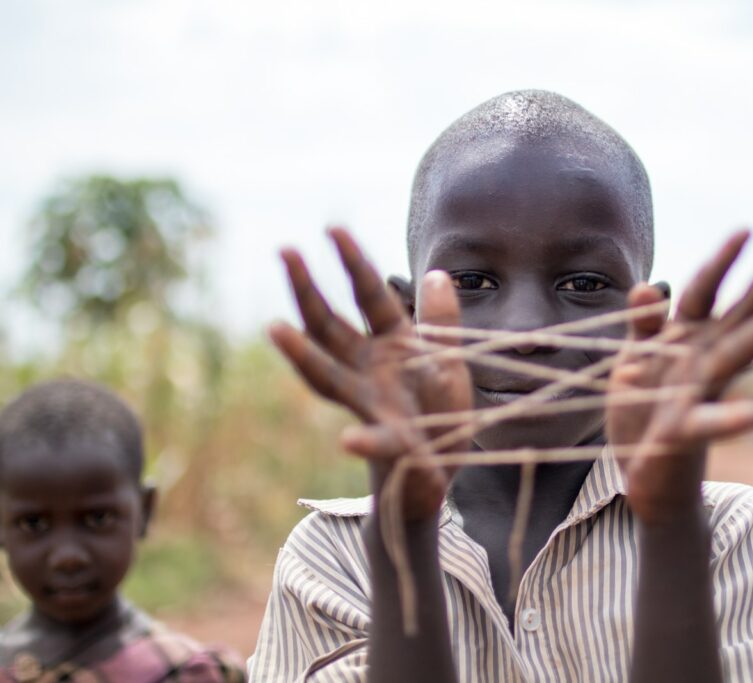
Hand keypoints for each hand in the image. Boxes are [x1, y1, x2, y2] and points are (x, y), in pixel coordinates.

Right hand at [269, 228, 471, 520]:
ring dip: (302, 355)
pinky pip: (374, 441)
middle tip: (286, 251)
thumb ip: (441, 320)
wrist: (442, 462)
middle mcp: (368, 368)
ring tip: (275, 329)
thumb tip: (437, 273)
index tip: (332, 227)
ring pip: (329, 377)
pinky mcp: (390, 443)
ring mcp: (371, 404)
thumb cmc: (439, 405)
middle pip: (330, 326)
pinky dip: (363, 442)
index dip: (353, 262)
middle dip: (308, 290)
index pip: (368, 295)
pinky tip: (348, 441)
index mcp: (390, 342)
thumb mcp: (448, 357)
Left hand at [607, 231, 752, 524]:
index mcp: (685, 338)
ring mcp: (699, 392)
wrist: (644, 475)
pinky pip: (710, 422)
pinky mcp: (684, 431)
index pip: (705, 290)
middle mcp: (701, 359)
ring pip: (738, 352)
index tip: (748, 230)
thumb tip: (648, 285)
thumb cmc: (642, 410)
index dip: (723, 261)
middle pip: (740, 309)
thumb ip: (643, 325)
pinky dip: (733, 418)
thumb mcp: (632, 360)